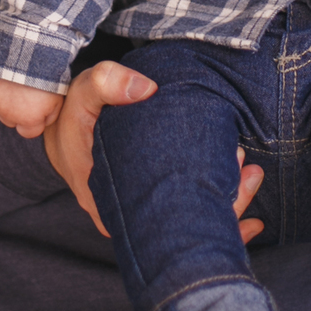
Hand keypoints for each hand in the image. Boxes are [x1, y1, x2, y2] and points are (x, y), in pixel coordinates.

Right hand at [0, 71, 63, 138]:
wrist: (32, 46)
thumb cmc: (49, 71)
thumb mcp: (59, 95)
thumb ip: (51, 113)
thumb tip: (43, 121)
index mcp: (28, 119)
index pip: (27, 132)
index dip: (32, 119)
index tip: (35, 106)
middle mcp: (7, 114)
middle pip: (8, 119)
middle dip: (15, 108)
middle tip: (23, 89)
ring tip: (8, 81)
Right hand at [41, 60, 266, 240]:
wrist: (58, 131)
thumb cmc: (74, 115)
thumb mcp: (83, 93)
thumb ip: (106, 82)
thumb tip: (146, 88)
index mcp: (109, 202)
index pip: (166, 221)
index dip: (206, 201)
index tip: (234, 168)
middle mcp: (126, 218)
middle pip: (183, 227)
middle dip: (225, 203)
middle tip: (248, 170)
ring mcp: (138, 214)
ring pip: (189, 224)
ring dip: (227, 204)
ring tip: (252, 175)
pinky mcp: (148, 204)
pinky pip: (187, 219)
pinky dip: (219, 215)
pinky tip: (252, 218)